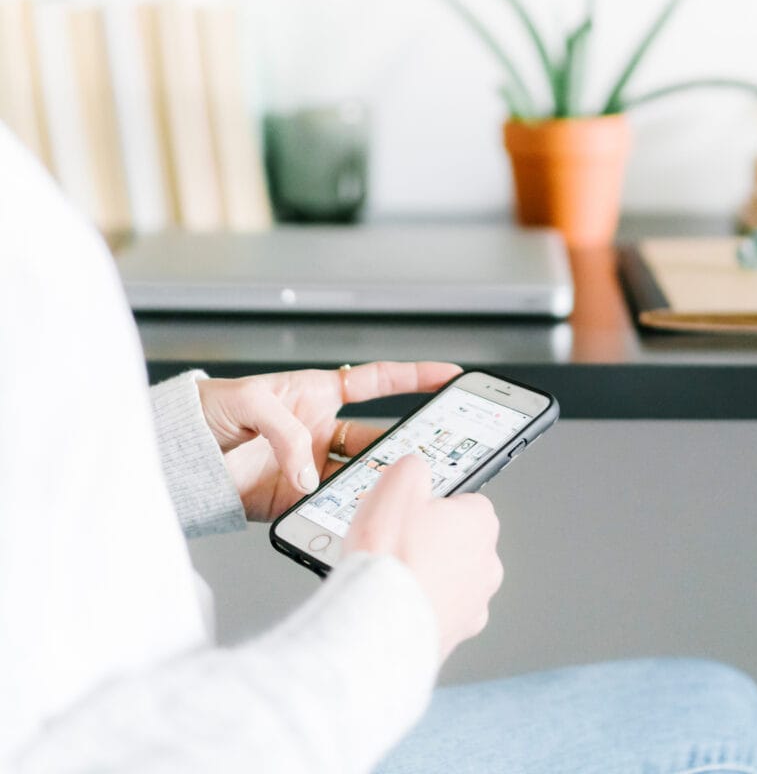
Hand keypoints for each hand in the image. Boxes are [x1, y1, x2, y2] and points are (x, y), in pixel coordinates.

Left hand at [197, 361, 460, 521]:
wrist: (172, 458)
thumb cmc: (205, 412)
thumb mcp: (248, 400)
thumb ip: (286, 430)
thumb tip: (310, 475)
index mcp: (317, 393)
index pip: (378, 382)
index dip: (416, 377)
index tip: (451, 376)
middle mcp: (322, 431)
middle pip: (380, 436)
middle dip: (411, 442)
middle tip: (438, 450)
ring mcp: (311, 468)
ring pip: (362, 475)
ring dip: (380, 481)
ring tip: (400, 489)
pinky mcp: (295, 502)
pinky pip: (330, 507)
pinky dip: (345, 512)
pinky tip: (356, 514)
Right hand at [345, 454, 502, 661]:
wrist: (378, 625)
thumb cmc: (391, 557)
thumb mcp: (397, 484)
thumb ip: (414, 468)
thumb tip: (416, 470)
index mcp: (481, 523)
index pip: (465, 501)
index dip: (432, 504)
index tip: (411, 511)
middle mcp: (488, 564)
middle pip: (458, 541)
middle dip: (430, 541)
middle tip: (397, 543)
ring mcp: (475, 603)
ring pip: (449, 579)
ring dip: (426, 576)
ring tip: (392, 575)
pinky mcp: (457, 635)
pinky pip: (437, 611)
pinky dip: (420, 607)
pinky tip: (395, 602)